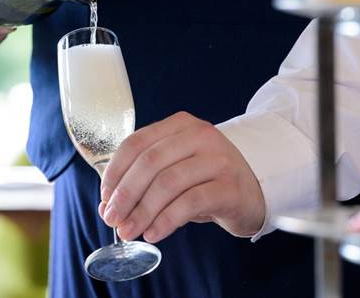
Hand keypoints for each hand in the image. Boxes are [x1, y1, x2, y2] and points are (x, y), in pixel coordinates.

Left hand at [99, 111, 265, 243]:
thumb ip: (145, 180)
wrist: (254, 190)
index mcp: (180, 126)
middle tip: (113, 218)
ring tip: (130, 231)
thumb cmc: (206, 181)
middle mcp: (200, 135)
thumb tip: (108, 206)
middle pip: (150, 162)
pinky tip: (154, 233)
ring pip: (168, 183)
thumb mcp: (176, 169)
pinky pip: (190, 203)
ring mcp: (218, 159)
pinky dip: (166, 220)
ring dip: (143, 211)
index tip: (105, 198)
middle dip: (125, 194)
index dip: (115, 172)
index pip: (137, 143)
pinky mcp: (230, 186)